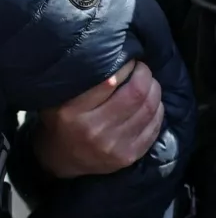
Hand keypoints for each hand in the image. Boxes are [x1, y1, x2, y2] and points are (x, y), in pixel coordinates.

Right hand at [33, 59, 163, 177]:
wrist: (61, 159)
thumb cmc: (61, 121)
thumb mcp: (60, 98)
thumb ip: (81, 81)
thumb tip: (113, 58)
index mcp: (73, 112)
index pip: (110, 81)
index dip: (127, 66)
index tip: (129, 60)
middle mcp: (94, 129)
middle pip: (136, 94)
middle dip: (145, 75)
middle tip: (142, 69)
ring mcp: (113, 145)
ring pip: (149, 109)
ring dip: (154, 90)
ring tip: (149, 83)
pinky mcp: (128, 156)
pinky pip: (153, 128)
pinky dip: (157, 110)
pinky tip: (152, 103)